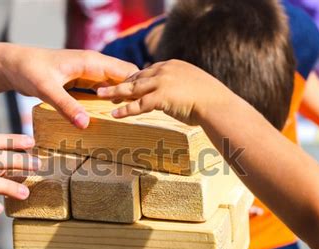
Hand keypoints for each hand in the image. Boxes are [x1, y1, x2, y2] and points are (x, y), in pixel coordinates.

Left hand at [2, 47, 138, 128]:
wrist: (14, 66)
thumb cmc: (29, 71)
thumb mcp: (47, 89)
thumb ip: (66, 106)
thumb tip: (85, 125)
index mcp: (91, 62)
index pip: (126, 72)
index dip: (137, 88)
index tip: (144, 108)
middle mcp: (93, 66)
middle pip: (124, 78)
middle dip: (132, 95)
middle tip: (141, 118)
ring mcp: (88, 74)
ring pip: (114, 85)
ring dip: (121, 99)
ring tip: (131, 120)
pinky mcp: (81, 82)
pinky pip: (101, 92)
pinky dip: (107, 102)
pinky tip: (110, 117)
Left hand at [97, 60, 233, 125]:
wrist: (218, 104)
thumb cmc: (211, 99)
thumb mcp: (194, 84)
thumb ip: (180, 85)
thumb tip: (176, 93)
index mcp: (172, 65)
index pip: (147, 70)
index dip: (134, 77)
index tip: (124, 82)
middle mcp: (165, 70)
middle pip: (136, 76)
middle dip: (120, 83)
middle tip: (105, 88)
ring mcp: (162, 82)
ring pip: (133, 88)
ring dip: (115, 92)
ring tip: (100, 96)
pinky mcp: (161, 97)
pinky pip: (138, 105)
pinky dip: (125, 109)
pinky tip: (114, 114)